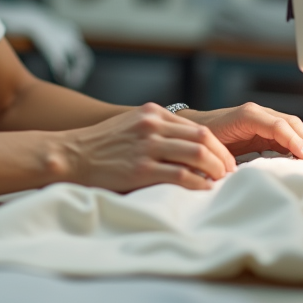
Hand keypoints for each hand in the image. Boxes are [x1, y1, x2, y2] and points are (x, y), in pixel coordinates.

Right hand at [59, 103, 236, 191]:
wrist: (72, 154)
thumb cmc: (102, 144)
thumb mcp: (132, 124)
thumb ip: (158, 128)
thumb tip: (188, 142)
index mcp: (152, 113)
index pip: (197, 127)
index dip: (217, 145)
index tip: (225, 159)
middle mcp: (152, 126)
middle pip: (204, 138)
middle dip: (222, 157)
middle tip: (230, 172)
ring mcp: (147, 147)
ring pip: (197, 154)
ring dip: (215, 170)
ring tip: (220, 181)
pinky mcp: (141, 169)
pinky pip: (181, 175)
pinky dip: (198, 183)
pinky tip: (204, 189)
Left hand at [179, 103, 302, 160]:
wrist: (195, 130)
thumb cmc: (204, 138)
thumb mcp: (219, 148)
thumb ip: (236, 158)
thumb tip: (257, 175)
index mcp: (247, 115)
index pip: (278, 125)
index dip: (294, 140)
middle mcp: (257, 113)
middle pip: (290, 122)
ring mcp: (262, 117)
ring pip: (291, 125)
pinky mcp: (264, 126)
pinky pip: (285, 131)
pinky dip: (297, 142)